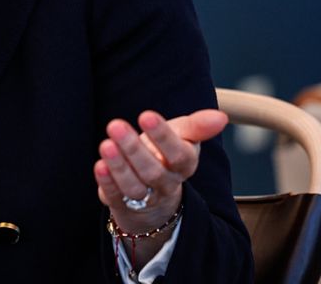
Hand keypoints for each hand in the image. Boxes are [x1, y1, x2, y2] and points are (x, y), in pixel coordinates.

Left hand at [93, 109, 228, 236]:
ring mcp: (145, 197)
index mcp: (185, 165)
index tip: (147, 115)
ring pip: (133, 187)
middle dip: (134, 149)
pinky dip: (107, 183)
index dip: (163, 136)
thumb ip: (198, 126)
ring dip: (119, 166)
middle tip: (116, 125)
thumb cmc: (166, 154)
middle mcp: (166, 184)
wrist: (154, 190)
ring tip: (106, 144)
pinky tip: (99, 166)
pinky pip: (116, 197)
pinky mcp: (123, 205)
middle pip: (153, 172)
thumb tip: (220, 117)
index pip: (178, 154)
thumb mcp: (183, 136)